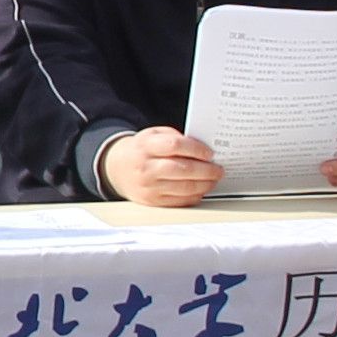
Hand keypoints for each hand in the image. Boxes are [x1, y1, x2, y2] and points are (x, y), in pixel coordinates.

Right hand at [102, 127, 222, 208]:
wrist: (118, 169)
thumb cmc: (141, 150)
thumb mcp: (153, 135)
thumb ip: (175, 138)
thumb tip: (202, 150)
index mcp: (146, 146)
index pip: (174, 146)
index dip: (196, 149)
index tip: (210, 153)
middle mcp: (146, 167)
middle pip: (182, 169)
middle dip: (206, 170)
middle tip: (218, 169)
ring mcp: (149, 187)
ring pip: (184, 187)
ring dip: (204, 185)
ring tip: (213, 179)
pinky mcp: (152, 202)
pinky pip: (179, 201)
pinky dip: (195, 196)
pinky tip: (201, 190)